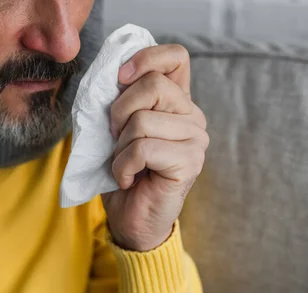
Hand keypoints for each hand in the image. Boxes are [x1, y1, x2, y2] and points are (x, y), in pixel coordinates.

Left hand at [103, 44, 208, 251]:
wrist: (130, 219)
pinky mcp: (190, 162)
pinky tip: (127, 179)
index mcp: (176, 102)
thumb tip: (112, 75)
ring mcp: (196, 139)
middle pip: (153, 86)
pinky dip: (122, 165)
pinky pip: (143, 148)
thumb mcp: (115, 130)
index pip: (176, 57)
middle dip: (119, 112)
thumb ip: (120, 101)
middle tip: (115, 139)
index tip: (120, 78)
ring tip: (124, 164)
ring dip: (119, 147)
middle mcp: (192, 116)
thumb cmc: (123, 173)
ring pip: (143, 120)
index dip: (146, 59)